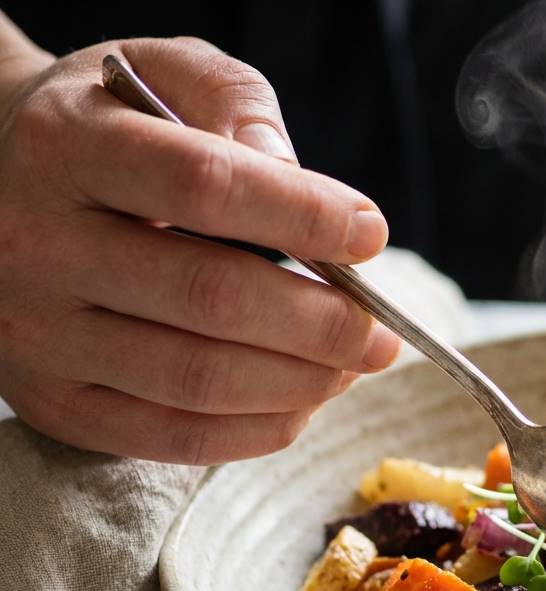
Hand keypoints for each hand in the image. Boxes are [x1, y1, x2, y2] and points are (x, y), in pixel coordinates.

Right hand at [0, 34, 399, 463]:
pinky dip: (259, 429)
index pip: (203, 187)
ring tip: (353, 365)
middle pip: (210, 298)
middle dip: (322, 323)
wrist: (0, 184)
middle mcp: (36, 245)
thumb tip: (291, 170)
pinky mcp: (56, 404)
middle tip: (382, 332)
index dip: (303, 216)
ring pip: (197, 380)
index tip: (369, 233)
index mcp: (65, 148)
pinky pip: (174, 438)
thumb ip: (232, 101)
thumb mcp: (161, 73)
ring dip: (302, 382)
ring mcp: (39, 336)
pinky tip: (304, 400)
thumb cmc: (110, 128)